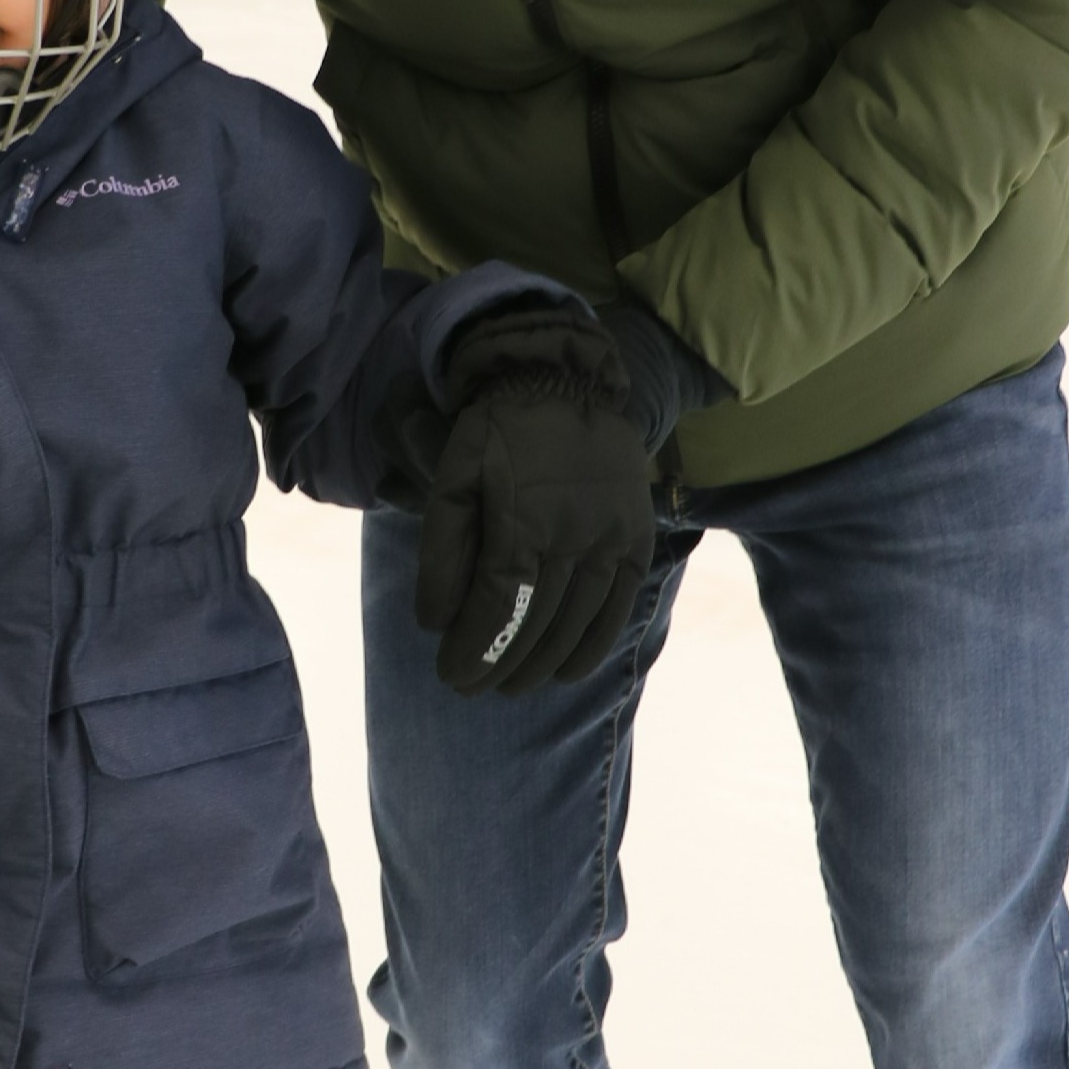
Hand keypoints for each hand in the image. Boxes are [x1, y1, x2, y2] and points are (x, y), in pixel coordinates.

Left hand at [414, 315, 658, 697]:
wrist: (566, 380)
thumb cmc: (498, 431)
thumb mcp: (452, 476)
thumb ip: (443, 550)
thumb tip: (435, 621)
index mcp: (522, 519)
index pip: (497, 607)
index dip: (474, 649)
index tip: (452, 675)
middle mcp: (572, 534)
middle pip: (535, 621)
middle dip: (499, 663)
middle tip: (471, 688)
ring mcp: (609, 538)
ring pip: (576, 620)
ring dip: (541, 663)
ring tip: (511, 686)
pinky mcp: (634, 537)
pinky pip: (617, 604)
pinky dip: (594, 645)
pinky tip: (567, 670)